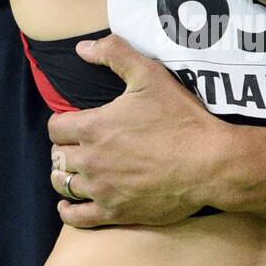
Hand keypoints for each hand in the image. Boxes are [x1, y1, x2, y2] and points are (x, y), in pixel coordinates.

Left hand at [48, 35, 218, 227]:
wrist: (209, 163)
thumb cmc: (181, 118)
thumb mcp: (150, 75)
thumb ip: (114, 54)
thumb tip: (82, 48)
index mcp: (94, 127)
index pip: (55, 127)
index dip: (62, 122)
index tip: (74, 123)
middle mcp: (91, 160)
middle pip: (57, 156)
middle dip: (64, 149)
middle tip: (79, 146)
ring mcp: (102, 188)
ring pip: (63, 184)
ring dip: (64, 176)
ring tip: (75, 171)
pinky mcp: (115, 211)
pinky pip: (77, 217)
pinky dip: (68, 211)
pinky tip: (70, 205)